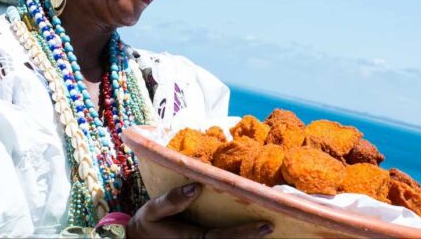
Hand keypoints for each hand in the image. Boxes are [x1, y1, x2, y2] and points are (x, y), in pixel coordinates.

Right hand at [127, 183, 273, 237]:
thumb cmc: (146, 225)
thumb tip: (195, 186)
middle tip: (274, 226)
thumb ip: (172, 201)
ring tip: (268, 229)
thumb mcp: (152, 210)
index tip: (266, 224)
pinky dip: (237, 238)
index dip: (246, 233)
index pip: (223, 238)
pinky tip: (251, 233)